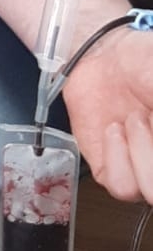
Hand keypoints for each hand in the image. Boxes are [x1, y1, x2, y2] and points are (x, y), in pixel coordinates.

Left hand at [63, 24, 152, 201]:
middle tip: (149, 116)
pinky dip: (116, 154)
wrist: (103, 58)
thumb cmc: (144, 63)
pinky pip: (120, 185)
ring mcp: (142, 169)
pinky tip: (115, 130)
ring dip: (140, 149)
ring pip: (148, 192)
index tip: (152, 114)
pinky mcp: (112, 171)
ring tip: (133, 120)